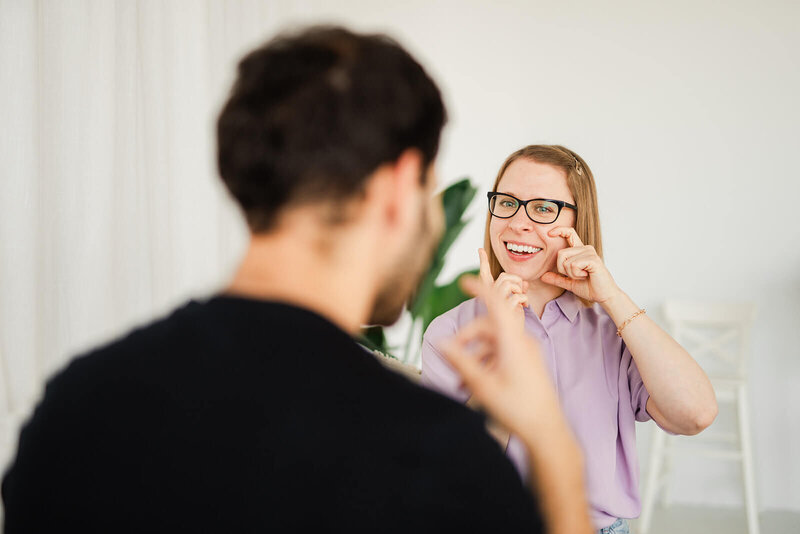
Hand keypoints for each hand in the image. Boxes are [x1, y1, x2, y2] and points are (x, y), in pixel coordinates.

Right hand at [439, 275, 561, 441]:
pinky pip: (501, 353)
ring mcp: (526, 353)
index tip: (465, 280)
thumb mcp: (483, 386)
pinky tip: (474, 383)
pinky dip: (485, 362)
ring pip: (493, 342)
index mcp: (513, 342)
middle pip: (488, 326)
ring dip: (474, 355)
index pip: (496, 305)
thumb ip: (460, 362)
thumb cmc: (517, 409)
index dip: (481, 289)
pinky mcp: (527, 364)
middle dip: (466, 338)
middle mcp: (522, 342)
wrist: (547, 432)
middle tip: (449, 355)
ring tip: (460, 381)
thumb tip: (441, 343)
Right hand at [478, 248, 527, 328]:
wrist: (513, 346)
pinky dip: (523, 299)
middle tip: (521, 290)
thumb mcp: (515, 306)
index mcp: (489, 298)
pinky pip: (516, 297)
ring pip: (507, 283)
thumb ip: (516, 291)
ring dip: (518, 289)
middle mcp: (490, 301)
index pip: (484, 276)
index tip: (480, 249)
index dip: (483, 263)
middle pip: (502, 277)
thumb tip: (524, 282)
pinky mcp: (505, 314)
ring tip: (521, 300)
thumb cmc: (513, 326)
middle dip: (514, 280)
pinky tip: (525, 307)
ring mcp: (496, 306)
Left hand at [540, 227, 620, 303]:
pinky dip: (576, 274)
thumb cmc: (590, 287)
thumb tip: (543, 276)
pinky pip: (573, 265)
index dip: (559, 230)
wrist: (604, 296)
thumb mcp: (569, 283)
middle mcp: (585, 248)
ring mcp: (590, 252)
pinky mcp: (593, 259)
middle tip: (577, 275)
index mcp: (580, 251)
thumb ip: (557, 278)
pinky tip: (587, 275)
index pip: (569, 233)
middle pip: (560, 253)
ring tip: (583, 275)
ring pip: (566, 260)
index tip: (549, 234)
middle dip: (563, 269)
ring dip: (571, 274)